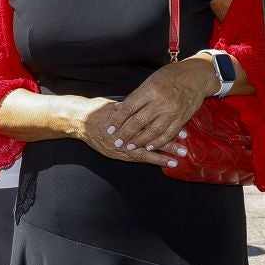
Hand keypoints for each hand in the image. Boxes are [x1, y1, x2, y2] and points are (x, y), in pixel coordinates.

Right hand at [62, 95, 181, 166]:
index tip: (181, 124)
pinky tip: (167, 163)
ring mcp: (122, 146)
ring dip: (164, 154)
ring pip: (147, 150)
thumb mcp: (115, 104)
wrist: (78, 121)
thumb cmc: (97, 110)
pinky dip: (154, 160)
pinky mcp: (119, 153)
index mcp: (127, 119)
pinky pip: (140, 158)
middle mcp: (125, 134)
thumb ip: (130, 107)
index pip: (150, 123)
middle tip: (186, 144)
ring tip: (180, 157)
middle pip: (151, 138)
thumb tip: (145, 101)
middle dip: (169, 142)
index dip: (166, 125)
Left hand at [105, 65, 215, 162]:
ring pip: (153, 131)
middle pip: (139, 122)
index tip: (110, 128)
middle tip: (116, 142)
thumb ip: (137, 96)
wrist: (196, 76)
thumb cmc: (170, 75)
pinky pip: (168, 134)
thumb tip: (119, 108)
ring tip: (130, 147)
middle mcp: (161, 102)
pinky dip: (158, 142)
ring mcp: (172, 111)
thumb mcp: (150, 80)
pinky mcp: (182, 118)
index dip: (118, 120)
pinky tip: (149, 147)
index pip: (129, 108)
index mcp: (150, 90)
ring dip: (140, 141)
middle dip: (126, 134)